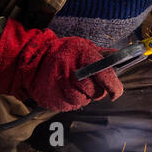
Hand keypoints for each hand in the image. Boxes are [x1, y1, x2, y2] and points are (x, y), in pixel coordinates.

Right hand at [0, 18, 122, 111]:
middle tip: (89, 82)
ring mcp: (64, 89)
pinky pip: (73, 106)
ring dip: (85, 95)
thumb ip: (102, 54)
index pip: (106, 76)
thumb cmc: (62, 52)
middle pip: (97, 92)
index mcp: (85, 57)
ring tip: (75, 84)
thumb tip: (120, 56)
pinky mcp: (56, 101)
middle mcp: (75, 74)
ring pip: (86, 100)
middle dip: (98, 89)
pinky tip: (66, 90)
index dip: (114, 87)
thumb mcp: (83, 46)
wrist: (32, 61)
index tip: (116, 92)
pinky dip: (73, 101)